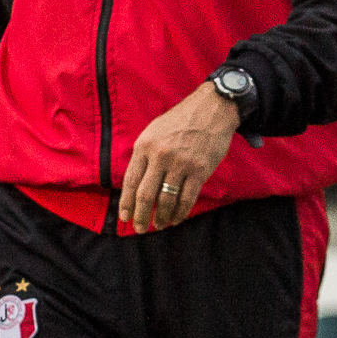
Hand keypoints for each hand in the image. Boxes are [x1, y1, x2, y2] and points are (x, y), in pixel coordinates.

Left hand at [118, 82, 241, 233]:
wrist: (212, 109)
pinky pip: (187, 198)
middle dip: (141, 216)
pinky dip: (180, 212)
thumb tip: (134, 183)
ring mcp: (180, 163)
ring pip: (166, 199)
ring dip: (161, 217)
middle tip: (140, 229)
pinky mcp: (199, 170)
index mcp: (144, 146)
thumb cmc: (180, 121)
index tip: (124, 218)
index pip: (130, 181)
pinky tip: (176, 218)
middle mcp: (160, 155)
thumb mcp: (153, 131)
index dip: (126, 203)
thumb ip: (144, 155)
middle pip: (145, 194)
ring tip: (159, 225)